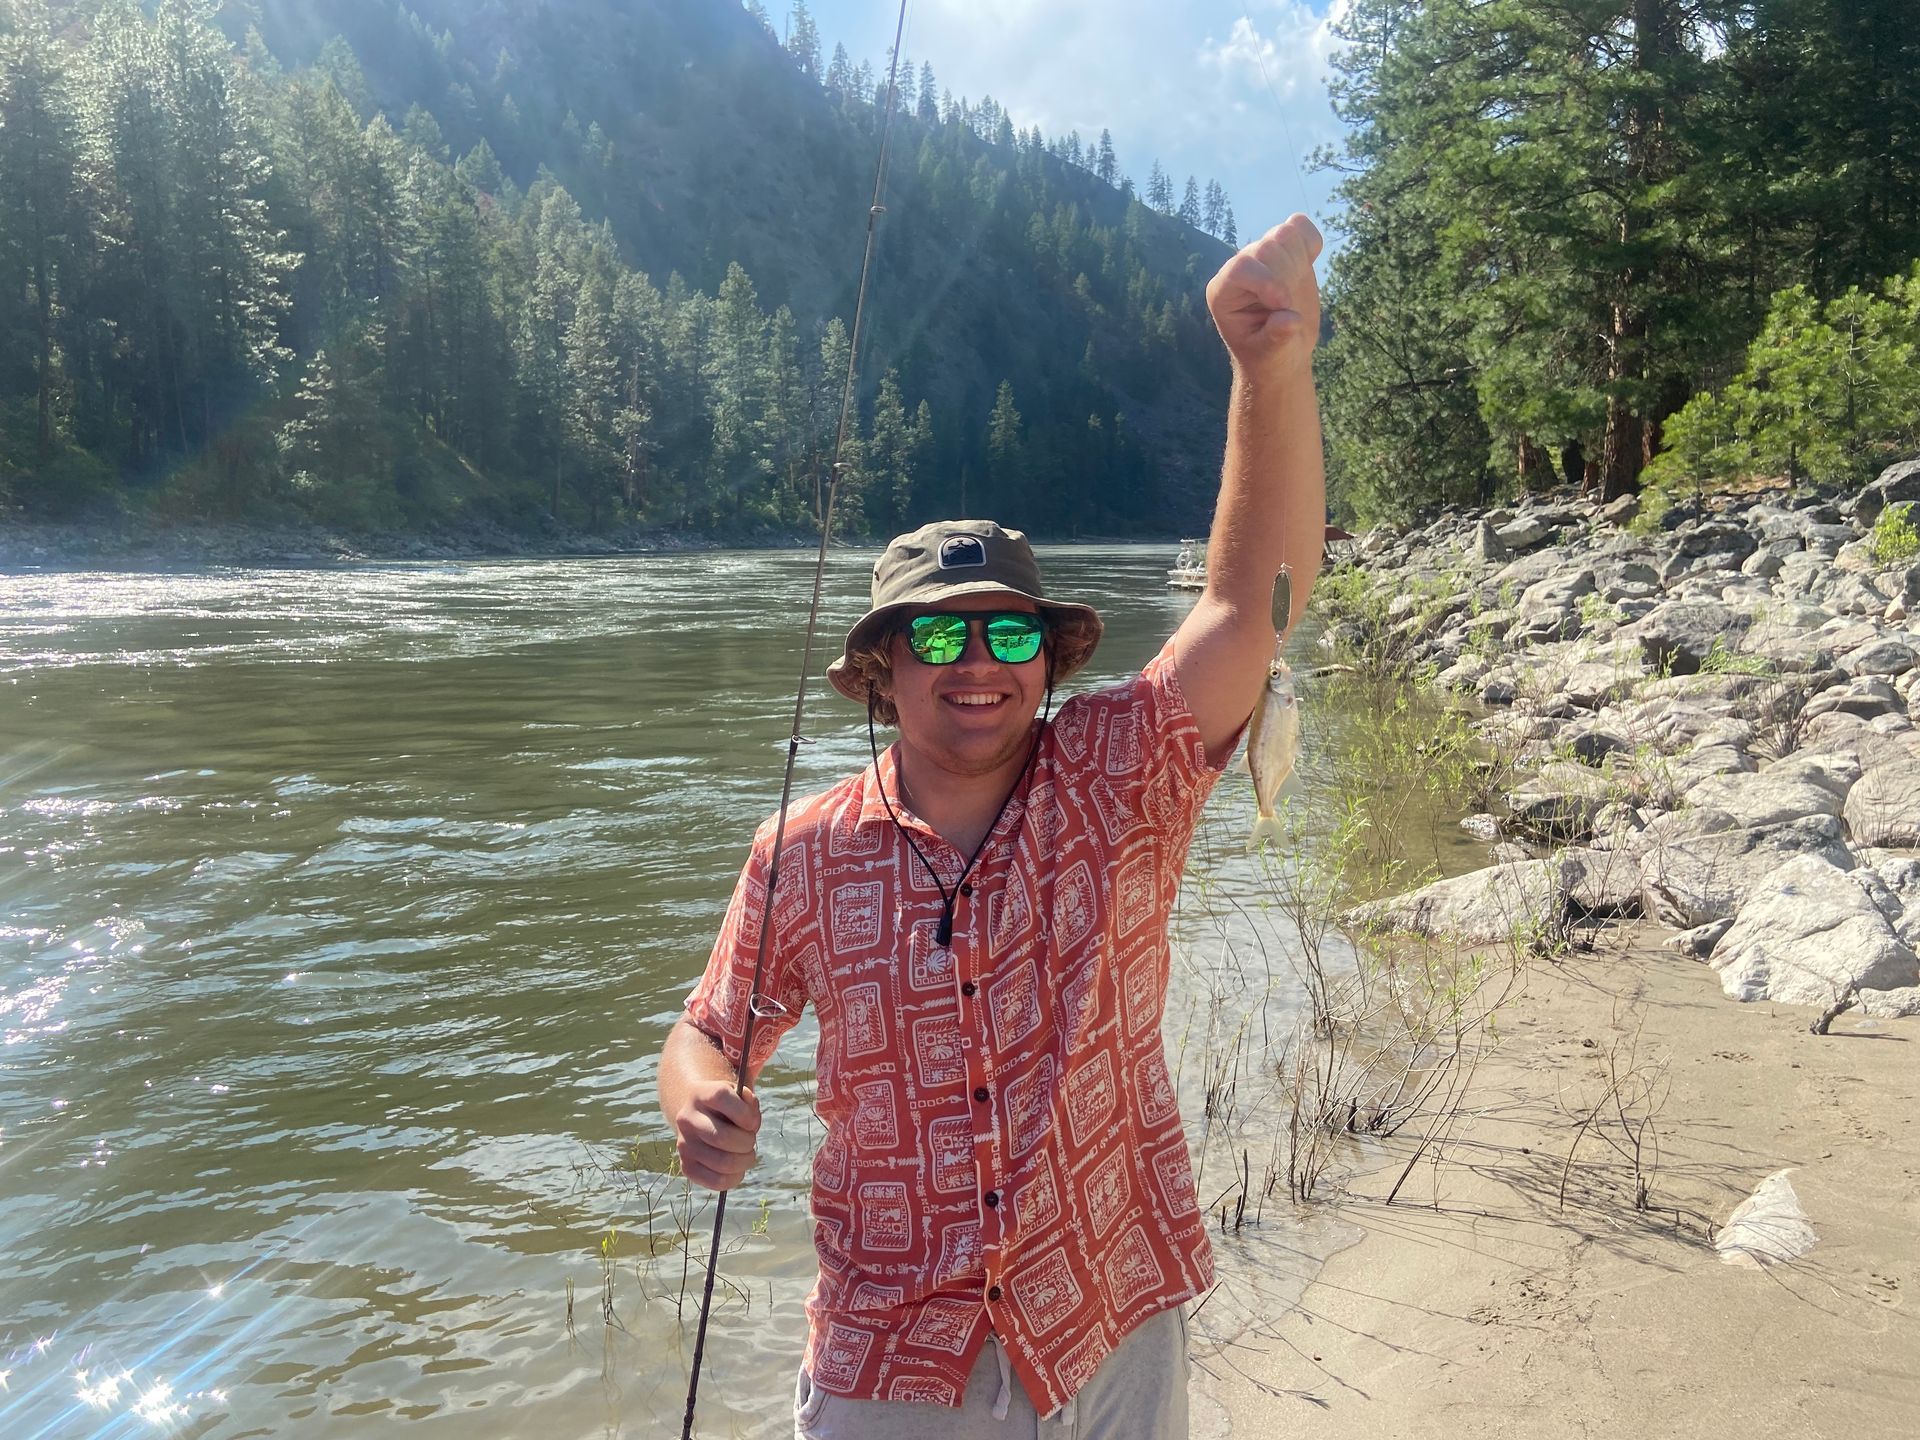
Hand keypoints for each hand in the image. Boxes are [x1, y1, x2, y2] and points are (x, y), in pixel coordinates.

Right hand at [670, 1081, 761, 1190]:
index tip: (752, 1122)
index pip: (721, 1098)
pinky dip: (734, 1178)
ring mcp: (684, 1144)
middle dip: (747, 1142)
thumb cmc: (728, 1107)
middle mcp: (687, 1118)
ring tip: (746, 1154)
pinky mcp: (686, 1166)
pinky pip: (716, 1181)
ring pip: (722, 1162)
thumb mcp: (739, 1095)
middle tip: (751, 1141)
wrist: (701, 1118)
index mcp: (700, 1094)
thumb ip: (749, 1100)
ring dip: (744, 1161)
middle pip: (722, 1136)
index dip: (744, 1112)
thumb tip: (750, 1112)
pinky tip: (738, 1169)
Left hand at [1206, 214, 1323, 377]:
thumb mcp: (1271, 354)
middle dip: (1287, 276)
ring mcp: (1263, 256)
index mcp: (1224, 292)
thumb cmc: (1269, 357)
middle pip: (1267, 248)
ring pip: (1284, 233)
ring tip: (1295, 288)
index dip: (1267, 281)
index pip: (1241, 267)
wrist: (1284, 351)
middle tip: (1289, 305)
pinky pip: (1300, 226)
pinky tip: (1306, 267)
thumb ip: (1277, 337)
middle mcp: (1240, 268)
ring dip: (1299, 260)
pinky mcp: (1287, 251)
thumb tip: (1290, 320)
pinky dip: (1310, 241)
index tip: (1284, 305)